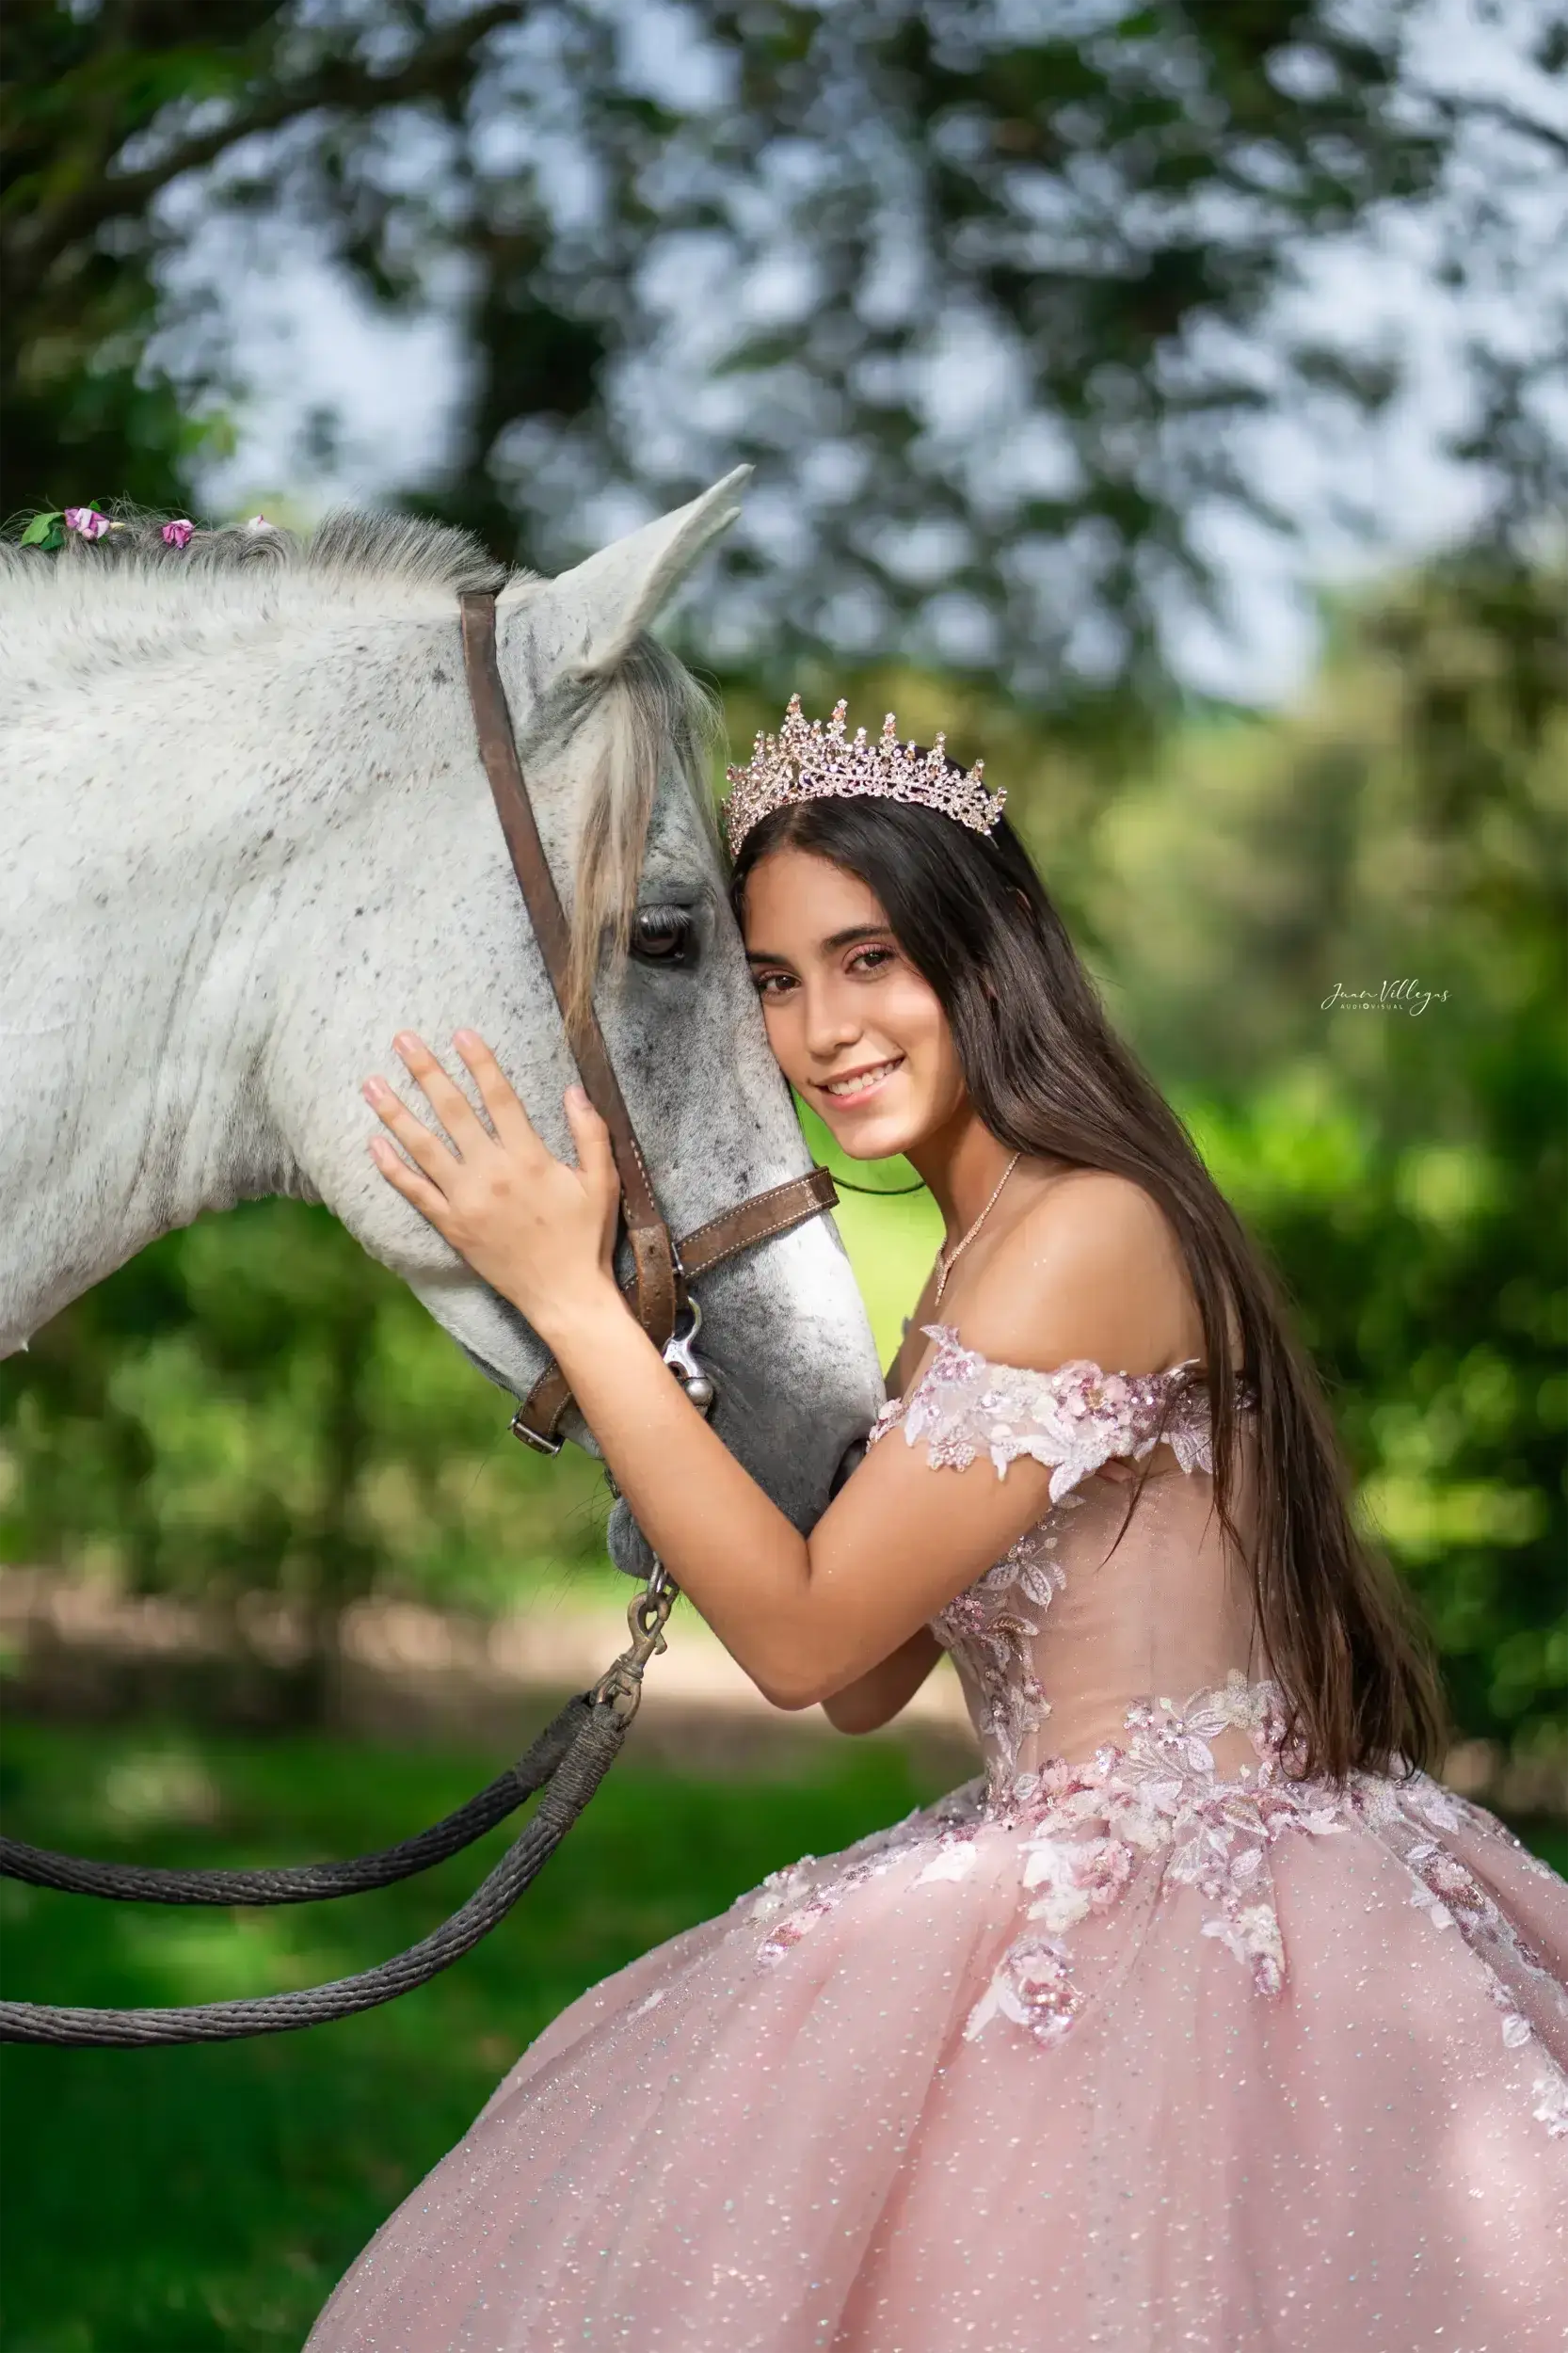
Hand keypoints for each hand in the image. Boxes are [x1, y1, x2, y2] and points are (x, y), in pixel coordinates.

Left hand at [363, 1031, 621, 1333]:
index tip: (460, 1033)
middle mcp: (492, 1174)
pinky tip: (374, 1144)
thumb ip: (590, 1134)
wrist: (565, 1295)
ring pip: (424, 1147)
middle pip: (453, 1111)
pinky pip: (415, 1193)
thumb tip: (574, 1090)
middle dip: (426, 1072)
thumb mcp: (602, 1182)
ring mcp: (467, 1201)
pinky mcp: (452, 1227)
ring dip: (395, 1112)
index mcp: (530, 1158)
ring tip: (372, 1084)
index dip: (479, 1062)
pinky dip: (393, 1168)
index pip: (499, 1097)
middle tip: (402, 1040)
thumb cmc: (586, 1237)